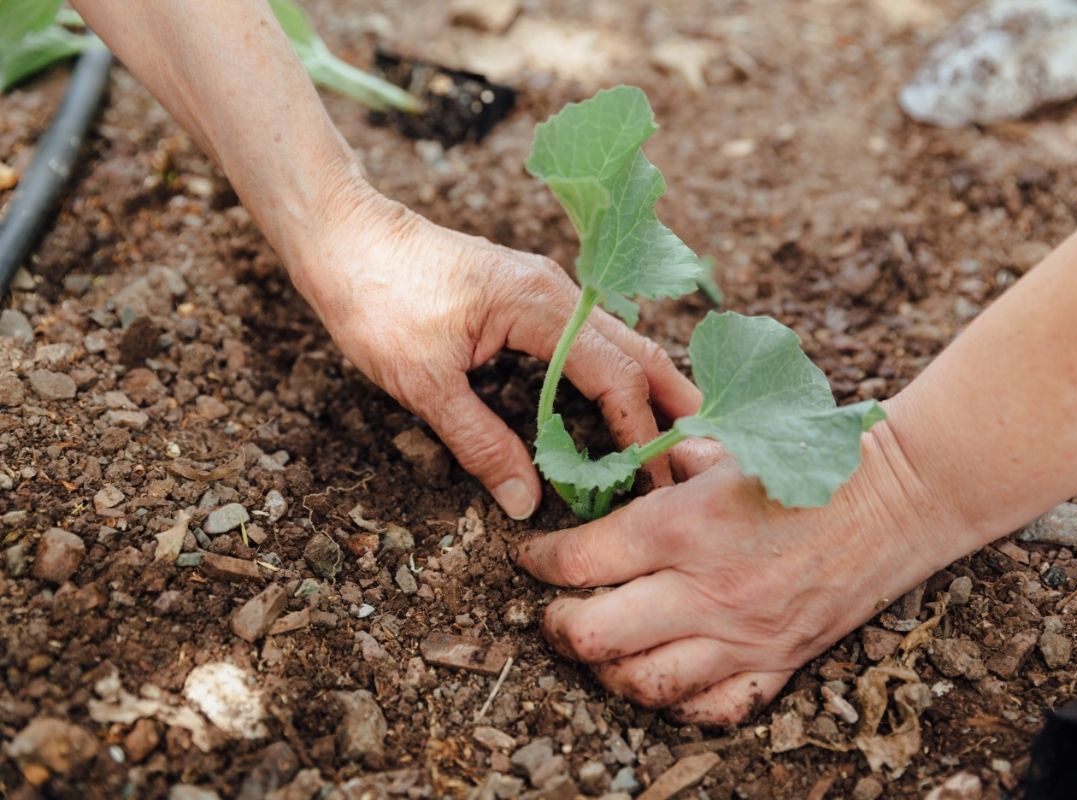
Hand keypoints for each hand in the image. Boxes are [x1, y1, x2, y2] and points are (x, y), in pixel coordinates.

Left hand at [289, 185, 700, 518]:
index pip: (614, 374)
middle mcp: (557, 290)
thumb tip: (524, 501)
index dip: (638, 430)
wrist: (341, 233)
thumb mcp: (423, 382)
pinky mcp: (529, 294)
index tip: (654, 478)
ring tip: (676, 433)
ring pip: (618, 340)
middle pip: (636, 350)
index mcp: (539, 305)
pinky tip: (618, 401)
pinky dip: (615, 372)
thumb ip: (480, 442)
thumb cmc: (375, 298)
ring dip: (648, 387)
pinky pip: (591, 336)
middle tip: (697, 457)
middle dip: (668, 405)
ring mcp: (546, 288)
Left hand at [516, 419, 963, 723]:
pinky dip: (676, 702)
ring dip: (606, 670)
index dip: (541, 560)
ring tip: (599, 650)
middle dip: (555, 625)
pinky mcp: (778, 664)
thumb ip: (673, 461)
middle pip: (593, 634)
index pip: (581, 558)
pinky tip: (663, 679)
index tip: (530, 557)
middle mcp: (705, 589)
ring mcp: (742, 636)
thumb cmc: (813, 462)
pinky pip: (710, 709)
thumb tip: (635, 468)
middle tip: (551, 612)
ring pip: (641, 683)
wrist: (900, 497)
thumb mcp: (732, 447)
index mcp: (685, 524)